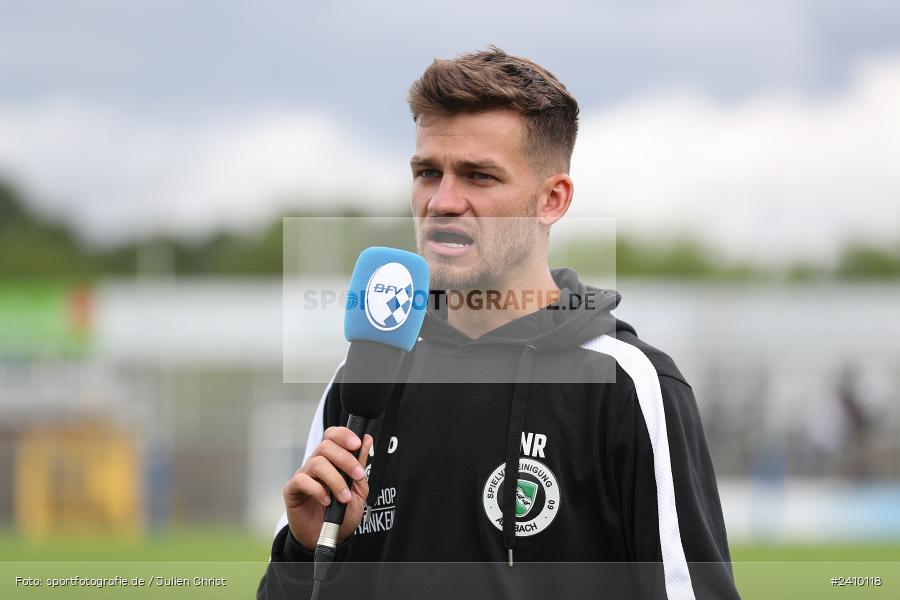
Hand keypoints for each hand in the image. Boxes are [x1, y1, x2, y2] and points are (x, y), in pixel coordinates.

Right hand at [283, 427, 372, 550]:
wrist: (327, 537)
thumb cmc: (341, 513)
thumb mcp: (358, 490)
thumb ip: (361, 465)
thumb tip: (367, 439)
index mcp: (332, 460)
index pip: (333, 435)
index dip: (344, 435)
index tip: (357, 444)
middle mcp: (316, 463)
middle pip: (326, 446)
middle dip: (345, 459)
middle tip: (357, 475)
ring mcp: (303, 475)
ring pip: (317, 463)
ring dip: (335, 480)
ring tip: (344, 497)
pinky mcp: (292, 490)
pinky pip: (302, 480)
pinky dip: (317, 490)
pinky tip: (326, 501)